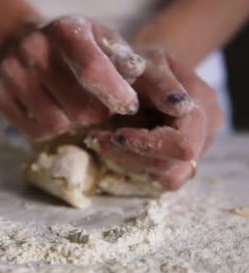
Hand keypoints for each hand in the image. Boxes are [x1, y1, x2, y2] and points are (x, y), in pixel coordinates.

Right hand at [0, 16, 146, 138]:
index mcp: (64, 30)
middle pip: (78, 106)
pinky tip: (53, 112)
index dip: (115, 94)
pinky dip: (50, 130)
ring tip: (74, 110)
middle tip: (97, 107)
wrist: (21, 42)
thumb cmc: (72, 47)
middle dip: (96, 113)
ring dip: (73, 124)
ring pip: (56, 124)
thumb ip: (122, 58)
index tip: (128, 106)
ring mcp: (12, 73)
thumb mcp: (100, 39)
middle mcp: (33, 48)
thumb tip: (133, 79)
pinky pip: (35, 132)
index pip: (92, 69)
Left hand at [87, 49, 223, 189]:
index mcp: (203, 105)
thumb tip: (179, 106)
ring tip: (102, 140)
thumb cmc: (146, 63)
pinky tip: (115, 147)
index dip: (148, 145)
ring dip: (129, 163)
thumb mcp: (148, 62)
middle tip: (97, 138)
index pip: (183, 144)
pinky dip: (133, 165)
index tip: (116, 135)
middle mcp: (206, 132)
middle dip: (132, 157)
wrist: (151, 70)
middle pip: (175, 168)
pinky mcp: (179, 160)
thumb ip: (161, 83)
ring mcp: (197, 150)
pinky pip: (159, 176)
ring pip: (167, 178)